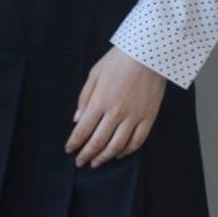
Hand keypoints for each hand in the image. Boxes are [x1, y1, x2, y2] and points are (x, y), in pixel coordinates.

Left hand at [64, 46, 166, 167]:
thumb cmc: (118, 60)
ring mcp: (134, 117)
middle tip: (80, 162)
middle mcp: (115, 112)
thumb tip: (76, 120)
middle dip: (86, 154)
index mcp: (100, 101)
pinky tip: (118, 154)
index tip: (69, 150)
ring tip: (96, 163)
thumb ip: (84, 98)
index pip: (83, 130)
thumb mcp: (95, 73)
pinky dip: (126, 151)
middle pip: (98, 141)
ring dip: (104, 157)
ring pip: (117, 146)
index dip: (74, 143)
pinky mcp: (148, 118)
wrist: (148, 53)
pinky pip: (137, 141)